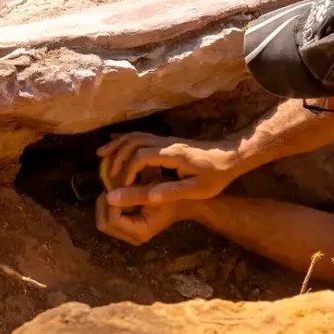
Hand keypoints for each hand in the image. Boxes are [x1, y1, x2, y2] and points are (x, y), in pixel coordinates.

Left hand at [94, 193, 188, 245]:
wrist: (178, 203)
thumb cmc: (168, 195)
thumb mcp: (152, 191)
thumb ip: (131, 194)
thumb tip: (108, 195)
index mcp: (140, 231)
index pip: (112, 221)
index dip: (110, 204)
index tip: (115, 188)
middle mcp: (132, 237)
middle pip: (103, 225)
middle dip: (103, 205)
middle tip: (110, 188)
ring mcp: (127, 235)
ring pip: (102, 222)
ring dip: (104, 205)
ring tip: (113, 190)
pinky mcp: (125, 229)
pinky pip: (107, 220)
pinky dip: (108, 207)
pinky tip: (116, 195)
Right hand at [97, 132, 241, 206]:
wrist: (231, 156)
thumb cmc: (216, 175)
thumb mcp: (198, 189)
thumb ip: (172, 192)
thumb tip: (149, 197)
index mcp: (173, 155)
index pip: (141, 157)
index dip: (127, 171)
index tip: (121, 186)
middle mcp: (167, 144)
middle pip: (134, 142)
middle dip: (117, 157)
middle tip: (106, 175)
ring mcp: (167, 140)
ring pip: (137, 136)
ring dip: (118, 145)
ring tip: (102, 156)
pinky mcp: (168, 142)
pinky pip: (143, 137)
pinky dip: (127, 140)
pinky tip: (117, 144)